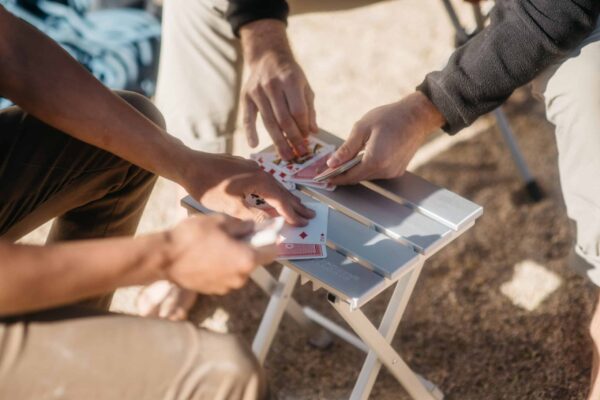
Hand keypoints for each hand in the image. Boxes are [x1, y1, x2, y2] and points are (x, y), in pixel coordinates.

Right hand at [164, 214, 273, 294]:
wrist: (164, 258)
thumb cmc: (192, 237)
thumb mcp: (220, 221)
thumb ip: (242, 225)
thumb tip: (252, 227)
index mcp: (247, 259)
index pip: (272, 252)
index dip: (270, 240)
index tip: (264, 232)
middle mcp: (241, 277)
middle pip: (254, 260)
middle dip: (249, 247)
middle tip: (235, 234)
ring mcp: (227, 287)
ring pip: (239, 269)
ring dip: (234, 257)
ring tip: (216, 244)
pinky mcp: (214, 290)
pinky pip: (226, 276)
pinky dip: (222, 267)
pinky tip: (207, 255)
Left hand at [181, 152, 314, 225]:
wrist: (188, 164)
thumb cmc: (207, 185)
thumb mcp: (230, 205)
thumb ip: (253, 215)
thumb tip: (271, 224)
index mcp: (259, 180)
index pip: (281, 200)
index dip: (292, 214)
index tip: (303, 224)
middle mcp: (259, 171)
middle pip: (282, 191)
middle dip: (296, 204)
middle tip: (310, 215)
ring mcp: (251, 167)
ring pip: (274, 185)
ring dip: (286, 197)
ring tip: (297, 206)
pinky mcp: (243, 167)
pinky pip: (265, 181)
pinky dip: (274, 191)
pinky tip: (273, 195)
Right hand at [240, 20, 317, 160]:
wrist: (268, 56)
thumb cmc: (290, 75)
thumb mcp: (304, 86)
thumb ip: (309, 109)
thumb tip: (313, 132)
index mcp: (291, 80)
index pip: (298, 111)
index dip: (303, 127)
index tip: (307, 140)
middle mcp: (273, 85)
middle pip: (284, 119)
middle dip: (293, 139)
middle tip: (299, 154)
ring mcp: (257, 91)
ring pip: (269, 122)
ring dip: (278, 141)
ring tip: (286, 156)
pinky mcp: (246, 96)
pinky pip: (248, 117)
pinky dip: (250, 132)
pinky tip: (254, 145)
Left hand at [326, 92, 444, 184]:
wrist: (418, 116)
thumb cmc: (390, 117)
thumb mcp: (362, 128)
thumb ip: (346, 149)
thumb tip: (332, 163)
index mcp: (375, 160)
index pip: (349, 176)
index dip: (334, 177)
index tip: (322, 176)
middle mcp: (385, 170)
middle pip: (358, 178)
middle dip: (342, 174)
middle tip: (328, 168)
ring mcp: (393, 172)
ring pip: (367, 176)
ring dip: (354, 171)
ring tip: (342, 162)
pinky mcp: (398, 170)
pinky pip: (377, 173)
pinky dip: (366, 167)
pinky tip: (360, 158)